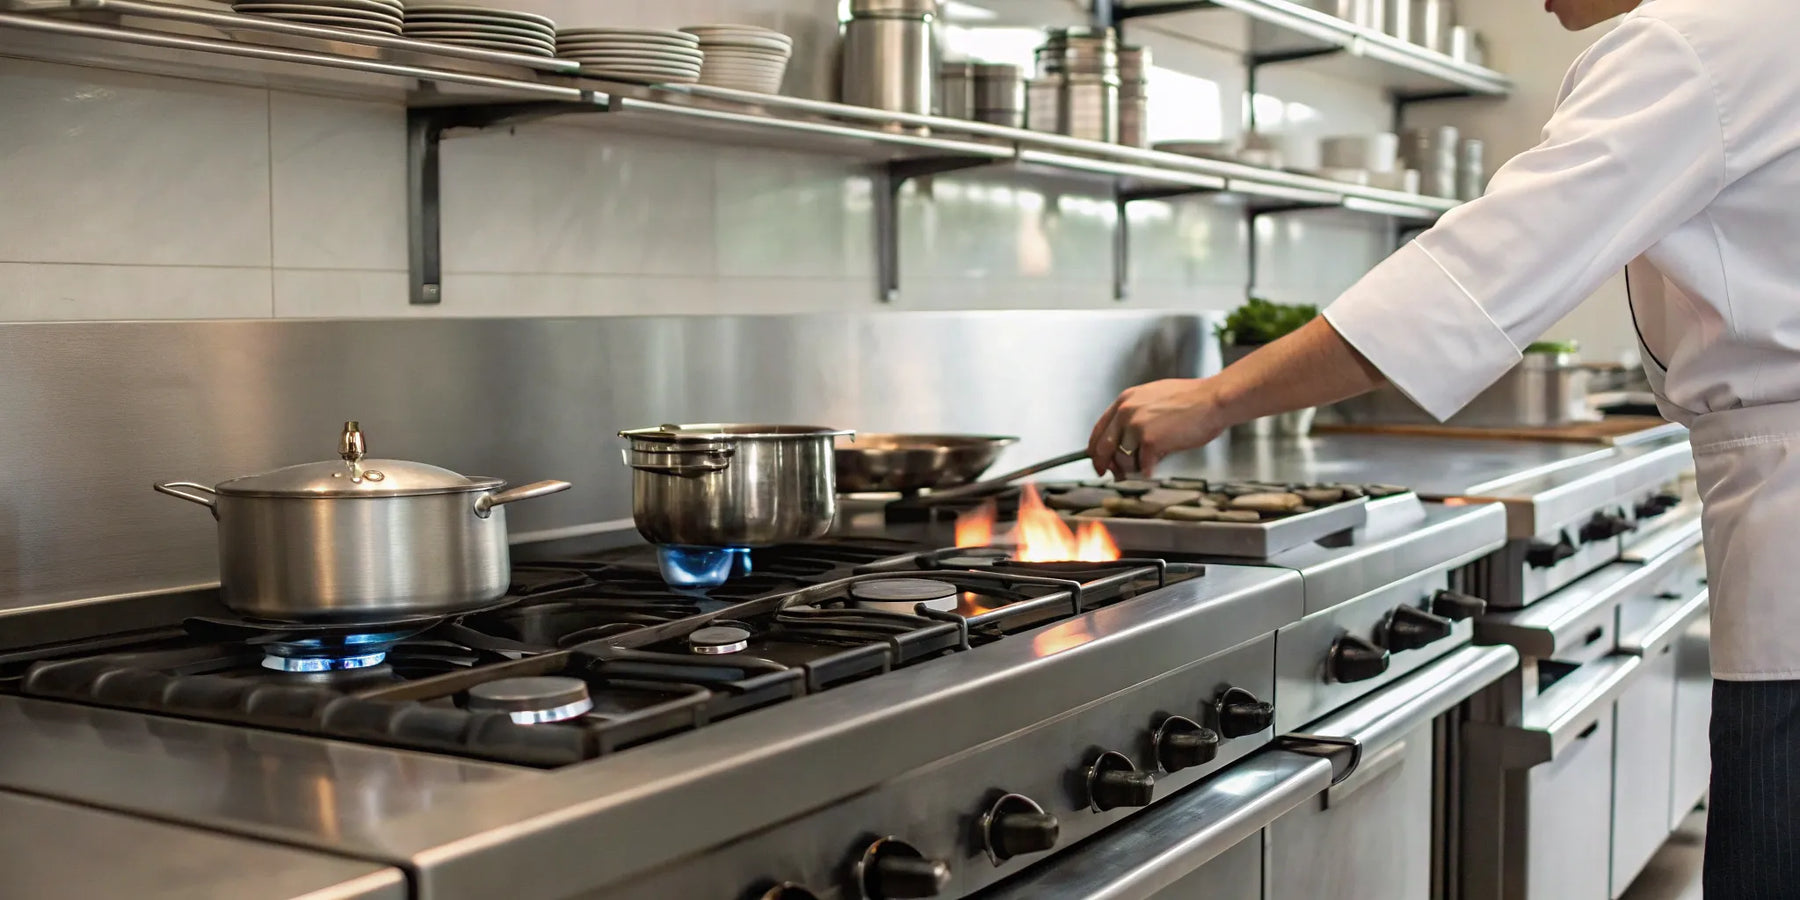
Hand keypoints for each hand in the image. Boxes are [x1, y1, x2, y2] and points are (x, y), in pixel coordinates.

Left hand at [1088, 378, 1227, 477]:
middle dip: (1106, 465)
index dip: (1096, 450)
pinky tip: (1155, 469)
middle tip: (1112, 475)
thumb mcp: (1154, 399)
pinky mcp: (1150, 441)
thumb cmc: (1191, 401)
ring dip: (1132, 468)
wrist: (1212, 400)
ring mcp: (1136, 426)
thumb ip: (1136, 417)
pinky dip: (1149, 471)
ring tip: (1146, 466)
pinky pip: (1142, 466)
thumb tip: (1126, 444)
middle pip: (1103, 447)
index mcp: (1125, 400)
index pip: (1099, 429)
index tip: (1098, 461)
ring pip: (1122, 460)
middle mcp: (1126, 412)